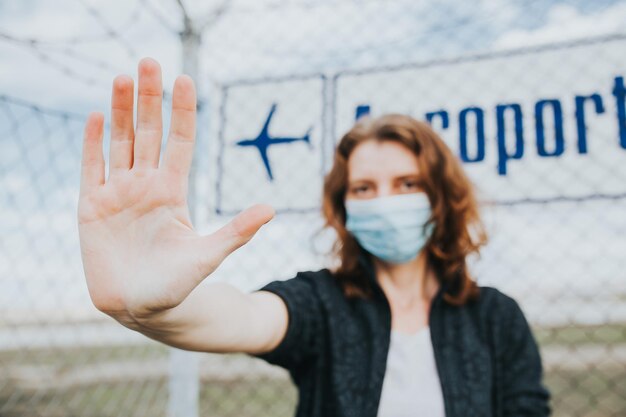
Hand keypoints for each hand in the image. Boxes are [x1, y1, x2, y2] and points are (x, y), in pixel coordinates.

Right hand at [77, 58, 273, 319]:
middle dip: (148, 98)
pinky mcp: (92, 207)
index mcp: (173, 191)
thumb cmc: (177, 285)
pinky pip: (91, 169)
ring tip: (123, 77)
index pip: (180, 142)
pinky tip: (97, 117)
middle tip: (150, 62)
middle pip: (147, 133)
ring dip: (120, 111)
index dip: (182, 112)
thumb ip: (237, 232)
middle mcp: (145, 186)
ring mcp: (118, 194)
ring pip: (119, 142)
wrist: (141, 308)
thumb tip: (272, 209)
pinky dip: (92, 144)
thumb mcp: (208, 255)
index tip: (185, 79)